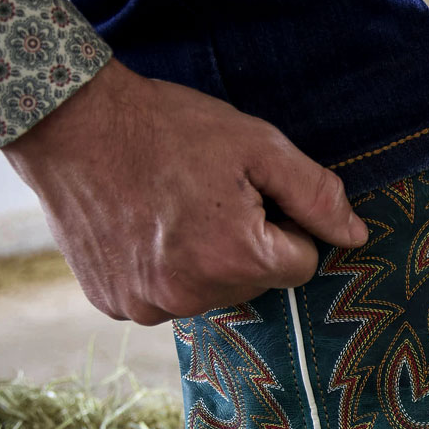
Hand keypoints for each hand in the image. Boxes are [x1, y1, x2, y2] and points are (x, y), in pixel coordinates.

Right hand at [3, 60, 367, 324]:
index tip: (252, 194)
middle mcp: (192, 296)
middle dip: (246, 244)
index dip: (285, 225)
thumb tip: (356, 236)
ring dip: (204, 260)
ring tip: (173, 209)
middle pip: (255, 282)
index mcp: (237, 259)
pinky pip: (163, 296)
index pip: (301, 263)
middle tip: (209, 195)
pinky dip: (161, 269)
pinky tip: (142, 228)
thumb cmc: (169, 129)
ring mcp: (148, 305)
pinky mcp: (115, 304)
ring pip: (210, 292)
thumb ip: (316, 195)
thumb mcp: (258, 146)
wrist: (71, 123)